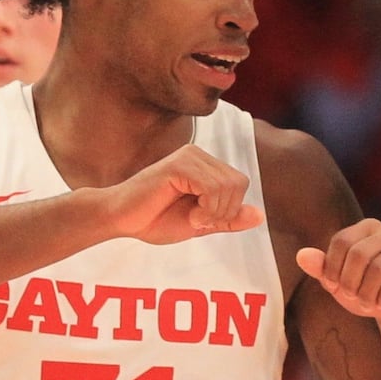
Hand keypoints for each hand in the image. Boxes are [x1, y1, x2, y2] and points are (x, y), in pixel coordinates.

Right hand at [105, 144, 263, 243]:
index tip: (202, 220)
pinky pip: (211, 187)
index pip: (239, 183)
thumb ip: (228, 219)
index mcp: (205, 165)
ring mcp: (188, 157)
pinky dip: (206, 208)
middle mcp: (198, 155)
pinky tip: (189, 214)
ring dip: (212, 211)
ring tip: (190, 217)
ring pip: (227, 185)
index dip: (228, 209)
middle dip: (223, 211)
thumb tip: (260, 216)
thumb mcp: (200, 224)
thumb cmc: (154, 220)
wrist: (120, 220)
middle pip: (238, 183)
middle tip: (197, 220)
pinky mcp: (178, 164)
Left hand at [296, 219, 380, 325]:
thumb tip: (301, 256)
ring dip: (368, 294)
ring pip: (378, 269)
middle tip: (351, 298)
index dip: (332, 268)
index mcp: (366, 227)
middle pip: (358, 254)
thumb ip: (321, 268)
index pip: (341, 241)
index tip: (334, 287)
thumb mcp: (338, 281)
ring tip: (368, 305)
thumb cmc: (366, 290)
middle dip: (350, 283)